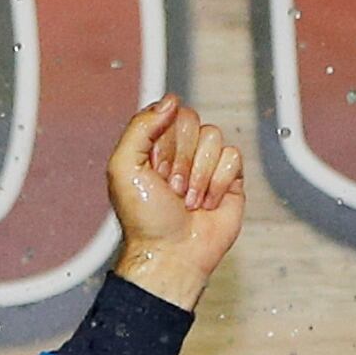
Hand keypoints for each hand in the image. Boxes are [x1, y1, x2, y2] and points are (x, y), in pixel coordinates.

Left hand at [105, 98, 244, 307]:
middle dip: (181, 159)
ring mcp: (205, 163)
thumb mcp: (122, 168)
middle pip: (193, 121)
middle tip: (170, 188)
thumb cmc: (144, 220)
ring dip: (198, 175)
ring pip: (214, 138)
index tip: (154, 170)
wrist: (170, 253)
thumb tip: (170, 101)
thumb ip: (139, 127)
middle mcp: (180, 151)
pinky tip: (206, 204)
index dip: (163, 142)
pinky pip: (233, 157)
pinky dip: (217, 183)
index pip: (168, 113)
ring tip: (187, 201)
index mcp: (152, 146)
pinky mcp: (229, 178)